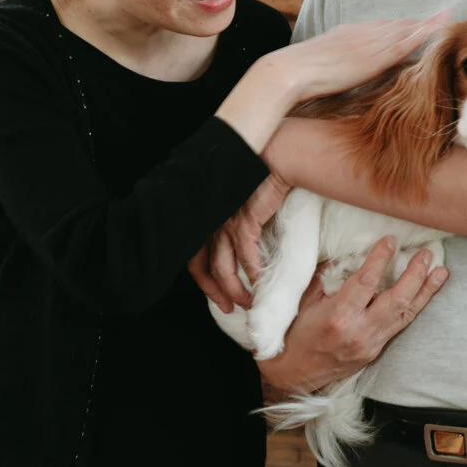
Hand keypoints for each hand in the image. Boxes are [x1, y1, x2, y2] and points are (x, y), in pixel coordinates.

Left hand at [191, 173, 288, 312]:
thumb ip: (231, 223)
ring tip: (248, 302)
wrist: (272, 158)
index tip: (216, 296)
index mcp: (204, 219)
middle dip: (216, 293)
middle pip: (204, 268)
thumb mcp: (235, 203)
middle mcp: (209, 223)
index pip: (194, 259)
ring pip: (224, 268)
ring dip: (236, 290)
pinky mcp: (244, 222)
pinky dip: (253, 274)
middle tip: (229, 308)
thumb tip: (239, 248)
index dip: (203, 282)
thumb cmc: (255, 178)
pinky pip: (247, 257)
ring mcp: (224, 224)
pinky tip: (259, 284)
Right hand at [260, 238, 445, 399]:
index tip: (390, 240)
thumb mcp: (305, 300)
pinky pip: (399, 326)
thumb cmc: (296, 333)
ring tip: (440, 272)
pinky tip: (423, 294)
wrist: (295, 373)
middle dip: (415, 274)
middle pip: (397, 299)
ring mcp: (370, 344)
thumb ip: (327, 277)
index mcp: (339, 316)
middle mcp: (359, 331)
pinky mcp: (375, 351)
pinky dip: (413, 307)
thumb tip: (347, 255)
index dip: (381, 258)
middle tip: (426, 255)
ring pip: (406, 314)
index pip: (367, 281)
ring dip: (425, 291)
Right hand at [274, 12, 447, 103]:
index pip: (381, 27)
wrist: (292, 71)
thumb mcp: (320, 63)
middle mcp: (363, 33)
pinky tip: (437, 32)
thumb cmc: (299, 73)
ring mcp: (369, 44)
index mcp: (349, 33)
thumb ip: (335, 63)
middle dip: (419, 21)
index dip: (401, 25)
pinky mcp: (374, 58)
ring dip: (427, 24)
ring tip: (448, 17)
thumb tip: (337, 71)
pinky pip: (403, 44)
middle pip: (397, 25)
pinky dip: (421, 35)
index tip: (416, 23)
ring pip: (405, 30)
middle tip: (443, 15)